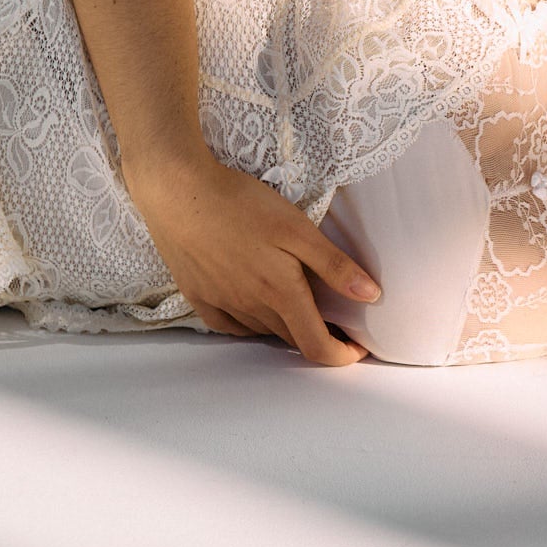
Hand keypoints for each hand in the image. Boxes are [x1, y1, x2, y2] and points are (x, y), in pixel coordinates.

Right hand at [124, 149, 381, 365]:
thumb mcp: (298, 229)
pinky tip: (255, 309)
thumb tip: (370, 296)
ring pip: (262, 330)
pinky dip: (250, 324)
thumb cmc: (241, 205)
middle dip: (318, 337)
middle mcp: (250, 307)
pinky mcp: (197, 295)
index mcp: (280, 294)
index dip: (341, 355)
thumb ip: (334, 265)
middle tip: (336, 321)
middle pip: (291, 338)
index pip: (316, 345)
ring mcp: (221, 304)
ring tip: (300, 308)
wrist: (177, 191)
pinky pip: (229, 325)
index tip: (358, 348)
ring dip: (286, 328)